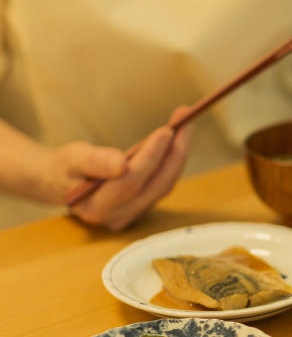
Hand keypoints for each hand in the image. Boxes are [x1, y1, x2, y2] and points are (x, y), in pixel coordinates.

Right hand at [46, 107, 192, 231]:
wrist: (61, 183)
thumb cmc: (64, 167)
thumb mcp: (70, 159)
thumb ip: (93, 161)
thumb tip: (121, 165)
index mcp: (96, 208)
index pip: (130, 181)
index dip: (150, 156)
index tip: (166, 131)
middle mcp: (119, 217)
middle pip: (156, 184)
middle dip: (174, 151)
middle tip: (185, 119)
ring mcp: (134, 214)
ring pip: (165, 183)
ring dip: (178, 152)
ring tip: (184, 122)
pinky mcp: (144, 207)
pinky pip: (164, 182)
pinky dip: (172, 159)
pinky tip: (178, 137)